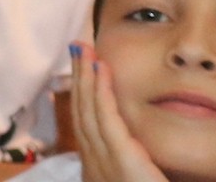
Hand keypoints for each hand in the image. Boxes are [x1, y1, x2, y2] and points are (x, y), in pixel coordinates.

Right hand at [70, 42, 164, 181]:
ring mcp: (103, 165)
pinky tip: (101, 69)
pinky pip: (105, 119)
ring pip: (89, 111)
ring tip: (86, 49)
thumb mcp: (137, 179)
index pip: (85, 124)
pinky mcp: (121, 161)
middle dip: (78, 78)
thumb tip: (137, 142)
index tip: (83, 66)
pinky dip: (101, 91)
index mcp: (97, 173)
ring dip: (86, 77)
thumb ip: (133, 162)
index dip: (81, 93)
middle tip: (78, 46)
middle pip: (81, 113)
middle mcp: (94, 168)